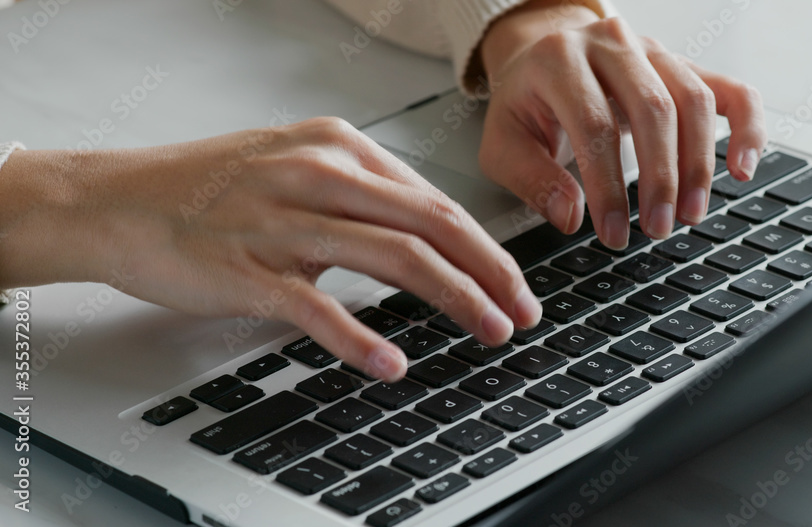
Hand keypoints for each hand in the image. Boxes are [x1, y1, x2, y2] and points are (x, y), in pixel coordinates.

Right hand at [0, 118, 541, 380]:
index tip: (513, 281)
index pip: (434, 199)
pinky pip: (316, 305)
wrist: (117, 201)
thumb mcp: (293, 167)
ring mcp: (281, 218)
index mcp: (337, 147)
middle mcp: (317, 173)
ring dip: (453, 298)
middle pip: (430, 224)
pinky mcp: (246, 267)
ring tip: (488, 331)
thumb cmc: (206, 189)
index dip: (485, 245)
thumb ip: (359, 196)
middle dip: (489, 272)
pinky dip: (359, 337)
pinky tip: (392, 363)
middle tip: (522, 311)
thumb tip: (423, 235)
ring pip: (394, 257)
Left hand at [478, 0, 766, 248]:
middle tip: (659, 229)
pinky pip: (729, 89)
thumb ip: (530, 180)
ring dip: (698, 164)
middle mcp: (610, 44)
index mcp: (557, 61)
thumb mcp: (502, 144)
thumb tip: (572, 215)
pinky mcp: (682, 63)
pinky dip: (747, 127)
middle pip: (653, 109)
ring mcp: (652, 50)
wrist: (542, 53)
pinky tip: (743, 167)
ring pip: (693, 100)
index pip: (594, 126)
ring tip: (690, 213)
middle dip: (661, 179)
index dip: (608, 186)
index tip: (614, 233)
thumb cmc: (525, 103)